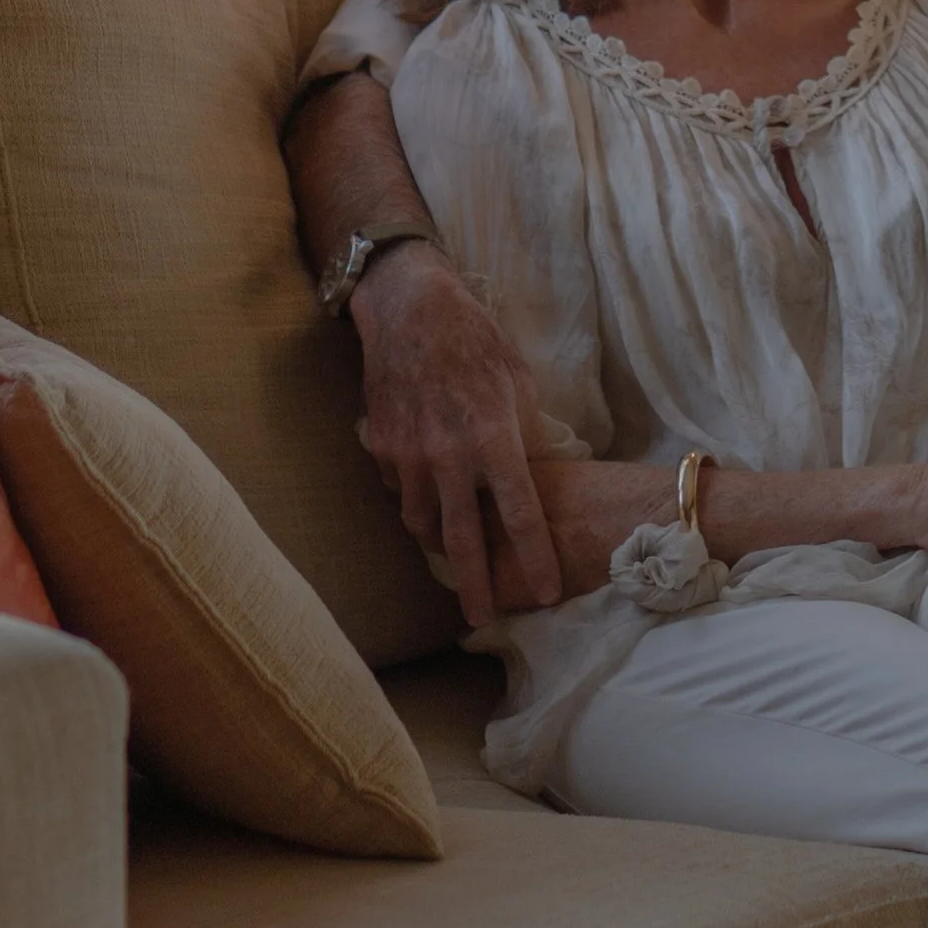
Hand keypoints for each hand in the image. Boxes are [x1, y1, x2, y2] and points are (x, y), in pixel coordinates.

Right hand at [349, 240, 559, 629]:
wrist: (409, 307)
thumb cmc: (475, 339)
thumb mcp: (519, 381)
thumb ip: (526, 434)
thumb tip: (531, 476)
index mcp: (493, 439)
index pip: (519, 515)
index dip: (535, 558)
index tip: (547, 592)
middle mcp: (448, 457)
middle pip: (462, 541)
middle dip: (475, 586)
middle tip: (483, 620)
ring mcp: (407, 455)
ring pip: (422, 521)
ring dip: (440, 540)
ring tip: (454, 554)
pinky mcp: (380, 447)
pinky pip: (401, 489)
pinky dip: (416, 496)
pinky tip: (429, 485)